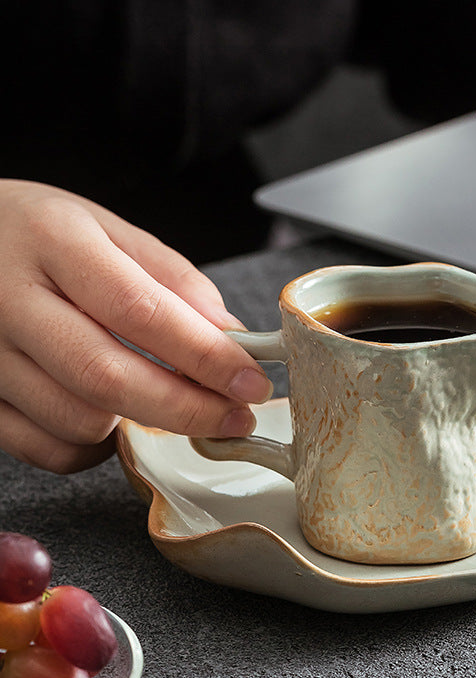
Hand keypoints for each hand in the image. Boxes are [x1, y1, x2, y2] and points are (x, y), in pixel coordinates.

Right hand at [0, 180, 271, 473]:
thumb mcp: (107, 228)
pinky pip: (47, 448)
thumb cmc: (36, 234)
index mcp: (52, 240)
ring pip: (78, 421)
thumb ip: (173, 280)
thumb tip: (231, 338)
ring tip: (166, 400)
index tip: (250, 381)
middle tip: (233, 417)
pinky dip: (94, 446)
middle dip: (187, 409)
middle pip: (107, 377)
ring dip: (139, 423)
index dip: (205, 356)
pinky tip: (112, 415)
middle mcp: (6, 299)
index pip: (141, 311)